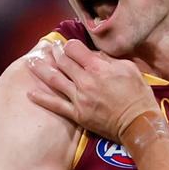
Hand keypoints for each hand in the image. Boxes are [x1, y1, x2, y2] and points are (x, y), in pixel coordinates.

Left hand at [27, 39, 158, 141]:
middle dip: (55, 53)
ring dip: (40, 69)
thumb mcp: (129, 69)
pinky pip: (56, 105)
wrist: (138, 124)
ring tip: (31, 62)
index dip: (69, 45)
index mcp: (98, 68)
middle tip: (49, 49)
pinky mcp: (77, 114)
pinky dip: (42, 99)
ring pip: (54, 80)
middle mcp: (85, 82)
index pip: (74, 49)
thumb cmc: (138, 95)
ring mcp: (79, 99)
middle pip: (62, 62)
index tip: (68, 46)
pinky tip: (30, 93)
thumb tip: (93, 55)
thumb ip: (108, 60)